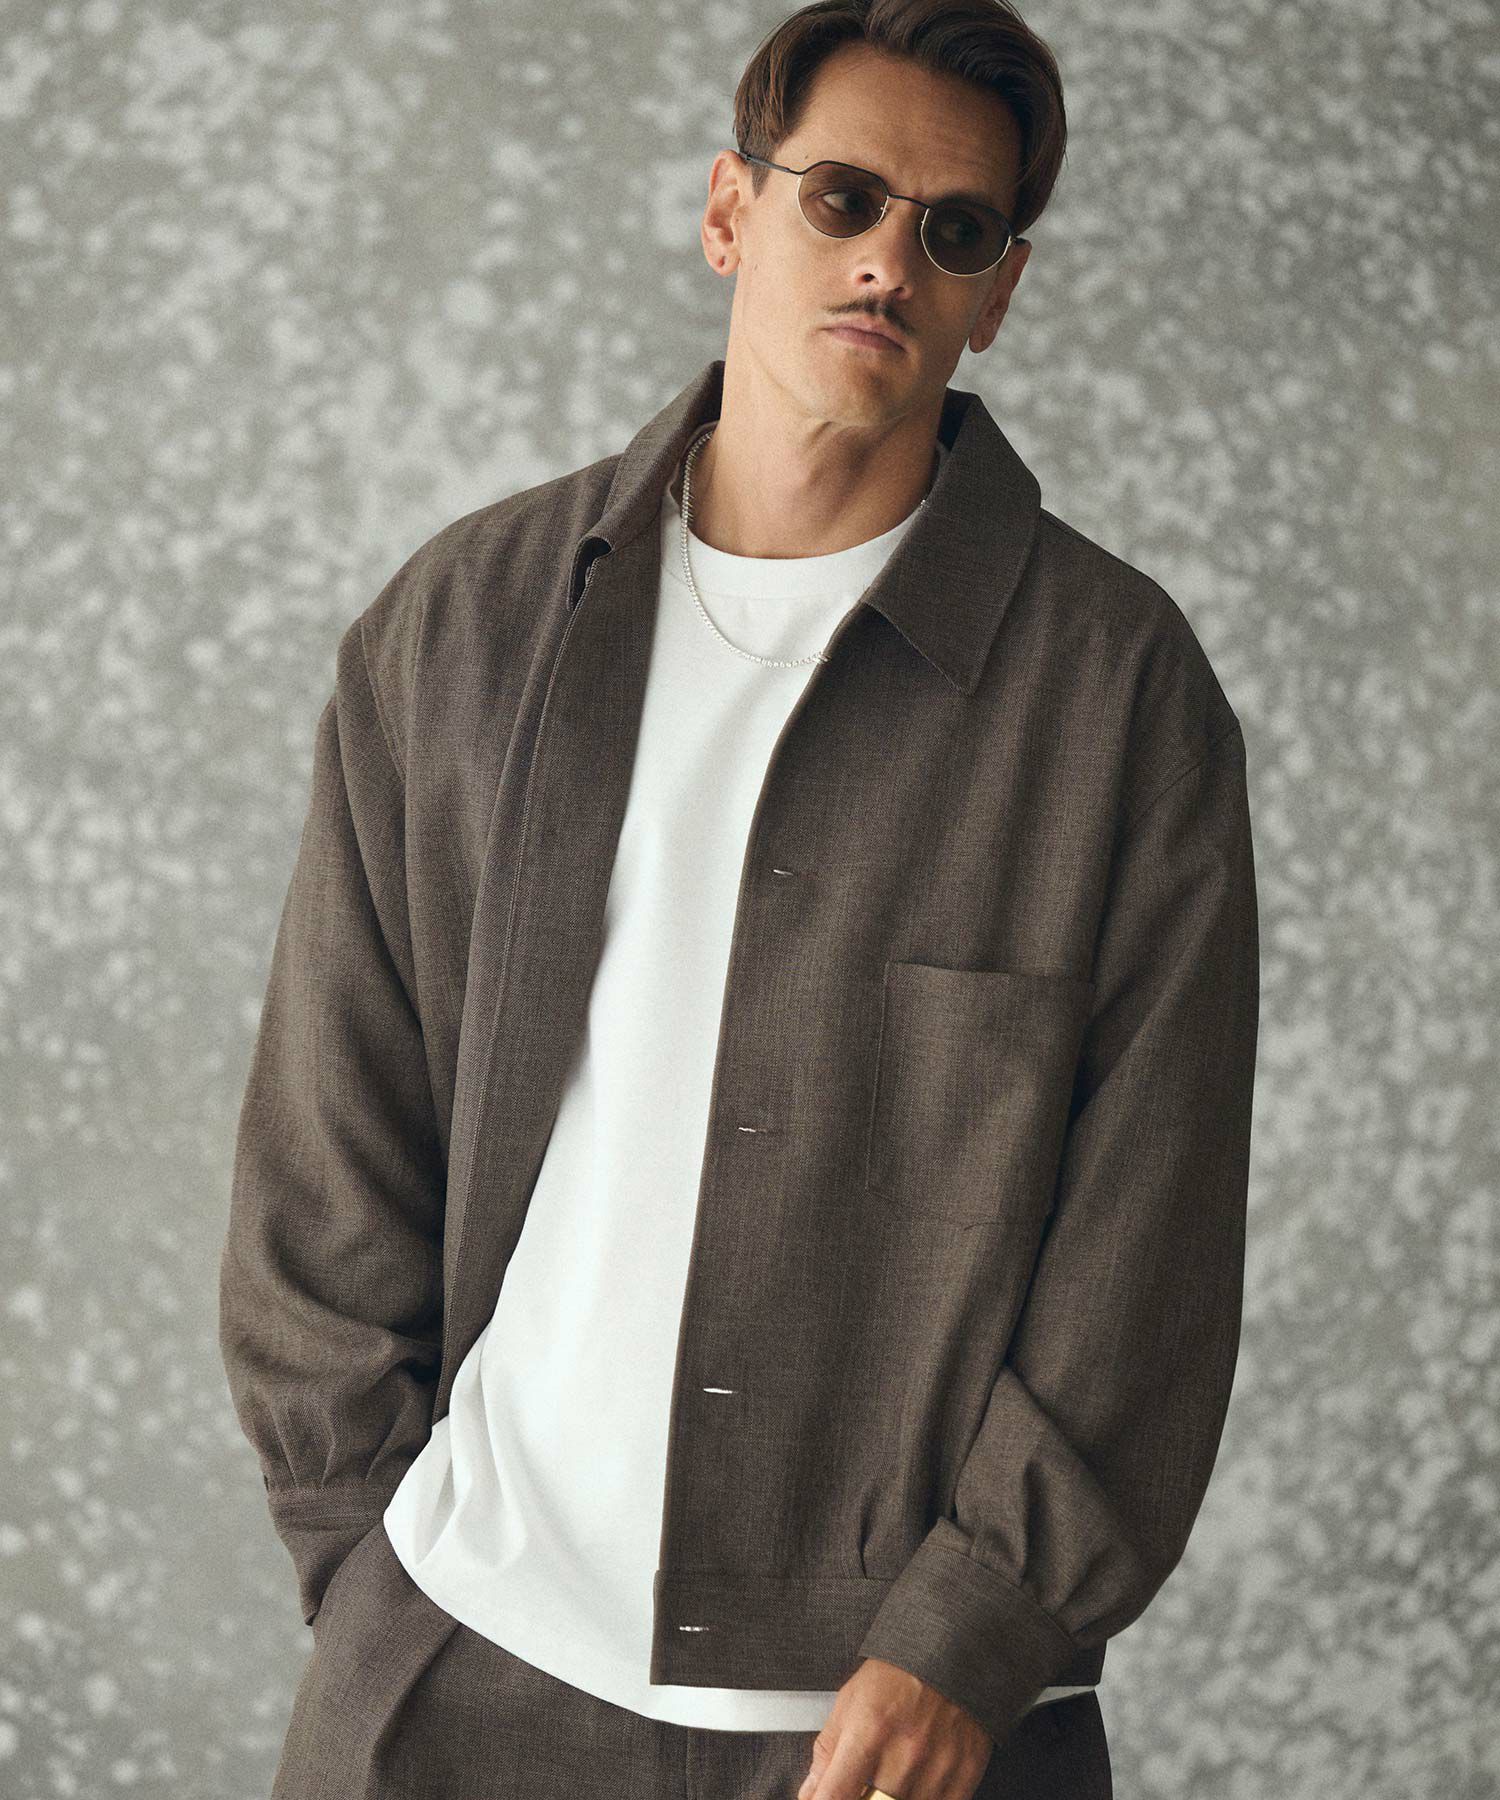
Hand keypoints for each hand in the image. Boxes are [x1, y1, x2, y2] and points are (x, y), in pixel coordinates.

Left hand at [796, 1656, 993, 1799]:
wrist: (949, 1654)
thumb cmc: (895, 1675)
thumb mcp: (849, 1702)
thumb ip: (826, 1753)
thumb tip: (810, 1794)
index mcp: (869, 1730)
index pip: (836, 1795)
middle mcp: (904, 1751)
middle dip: (863, 1797)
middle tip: (864, 1781)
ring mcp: (938, 1766)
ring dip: (894, 1796)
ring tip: (896, 1772)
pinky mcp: (965, 1774)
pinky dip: (923, 1797)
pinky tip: (918, 1779)